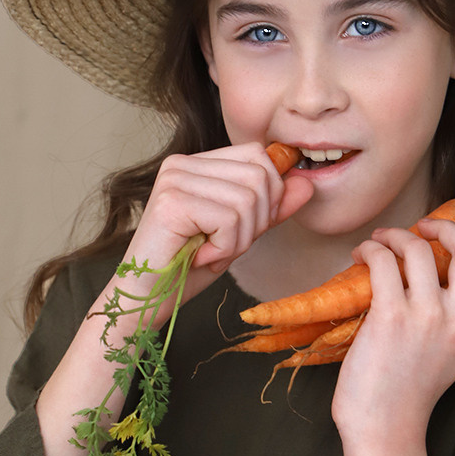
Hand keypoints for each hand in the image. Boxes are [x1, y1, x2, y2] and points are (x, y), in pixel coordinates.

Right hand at [125, 142, 312, 294]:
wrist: (148, 300)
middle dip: (256, 222)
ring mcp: (174, 180)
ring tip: (210, 252)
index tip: (244, 228)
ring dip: (238, 240)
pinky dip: (225, 248)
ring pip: (248, 201)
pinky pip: (230, 219)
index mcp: (196, 163)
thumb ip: (272, 207)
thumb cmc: (187, 268)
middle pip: (259, 176)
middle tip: (223, 245)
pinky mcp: (172, 203)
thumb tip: (306, 182)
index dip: (269, 194)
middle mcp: (181, 164)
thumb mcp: (240, 233)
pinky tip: (200, 256)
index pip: (258, 155)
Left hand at [330, 221, 454, 443]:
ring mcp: (428, 317)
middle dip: (446, 228)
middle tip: (423, 229)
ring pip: (420, 248)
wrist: (383, 427)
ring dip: (395, 235)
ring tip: (380, 243)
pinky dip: (371, 248)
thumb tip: (439, 271)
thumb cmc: (409, 392)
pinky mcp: (391, 315)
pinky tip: (362, 256)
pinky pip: (384, 260)